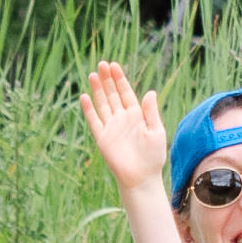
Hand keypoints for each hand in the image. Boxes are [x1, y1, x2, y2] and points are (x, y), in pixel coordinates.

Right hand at [80, 61, 166, 193]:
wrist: (141, 178)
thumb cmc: (153, 158)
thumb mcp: (156, 132)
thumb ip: (151, 112)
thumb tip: (150, 92)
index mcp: (137, 116)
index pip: (126, 93)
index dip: (120, 79)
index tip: (114, 66)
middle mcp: (122, 119)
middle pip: (113, 95)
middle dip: (107, 80)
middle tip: (102, 64)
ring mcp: (111, 127)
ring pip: (103, 104)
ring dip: (98, 90)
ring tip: (93, 74)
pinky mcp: (102, 138)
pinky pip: (94, 121)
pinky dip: (89, 109)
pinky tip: (85, 97)